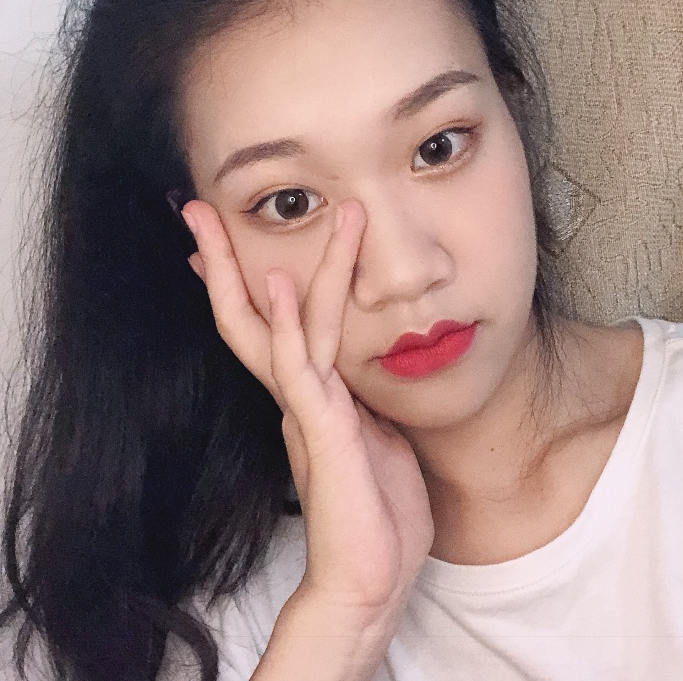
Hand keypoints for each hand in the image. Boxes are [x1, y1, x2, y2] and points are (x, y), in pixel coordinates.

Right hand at [181, 198, 433, 620]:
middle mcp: (299, 395)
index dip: (251, 281)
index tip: (232, 241)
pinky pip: (298, 366)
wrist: (369, 579)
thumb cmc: (377, 511)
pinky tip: (276, 282)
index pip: (273, 325)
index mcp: (312, 395)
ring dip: (258, 266)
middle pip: (252, 316)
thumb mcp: (378, 436)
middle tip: (198, 211)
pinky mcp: (320, 428)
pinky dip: (283, 322)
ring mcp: (305, 409)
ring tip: (233, 217)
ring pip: (274, 325)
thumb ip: (365, 400)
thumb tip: (368, 375)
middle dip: (225, 263)